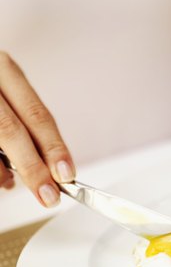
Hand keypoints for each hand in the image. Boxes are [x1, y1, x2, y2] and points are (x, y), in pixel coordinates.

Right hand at [0, 52, 74, 206]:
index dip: (54, 148)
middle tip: (49, 195)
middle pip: (12, 131)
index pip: (38, 115)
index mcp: (5, 70)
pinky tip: (0, 177)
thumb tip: (50, 165)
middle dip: (33, 169)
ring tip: (12, 183)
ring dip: (4, 172)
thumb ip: (25, 123)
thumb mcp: (7, 95)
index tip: (67, 174)